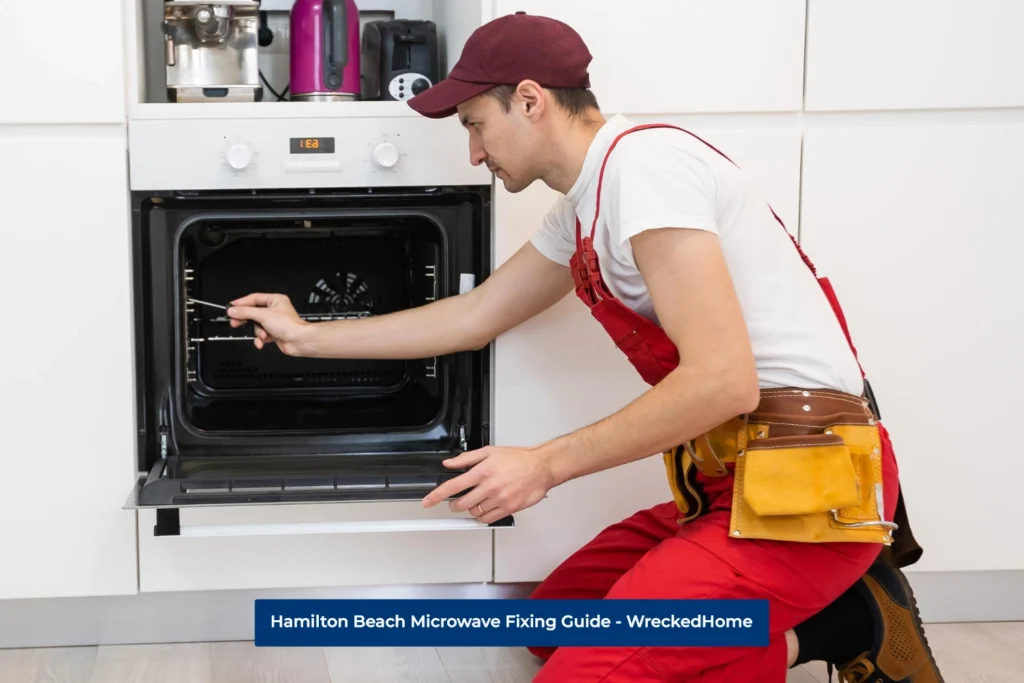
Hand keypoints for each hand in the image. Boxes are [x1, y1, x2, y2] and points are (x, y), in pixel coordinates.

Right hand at [226, 293, 309, 354]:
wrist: (299, 341)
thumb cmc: (289, 325)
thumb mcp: (263, 315)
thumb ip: (246, 312)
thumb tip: (233, 310)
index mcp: (275, 300)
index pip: (254, 298)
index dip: (241, 303)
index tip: (231, 307)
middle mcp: (275, 310)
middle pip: (253, 312)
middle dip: (246, 319)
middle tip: (235, 322)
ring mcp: (274, 322)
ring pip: (257, 325)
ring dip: (258, 332)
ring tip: (263, 335)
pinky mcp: (274, 333)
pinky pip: (261, 335)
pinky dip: (260, 339)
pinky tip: (262, 342)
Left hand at [422, 446, 554, 523]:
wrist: (541, 467)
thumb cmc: (519, 459)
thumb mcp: (490, 452)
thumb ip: (466, 459)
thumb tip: (449, 464)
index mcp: (483, 471)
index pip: (453, 486)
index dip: (437, 495)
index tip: (428, 502)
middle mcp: (490, 486)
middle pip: (461, 504)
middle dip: (455, 505)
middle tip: (458, 501)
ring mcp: (499, 498)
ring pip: (475, 512)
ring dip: (472, 509)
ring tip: (479, 500)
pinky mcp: (509, 508)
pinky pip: (488, 519)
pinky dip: (483, 516)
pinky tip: (486, 508)